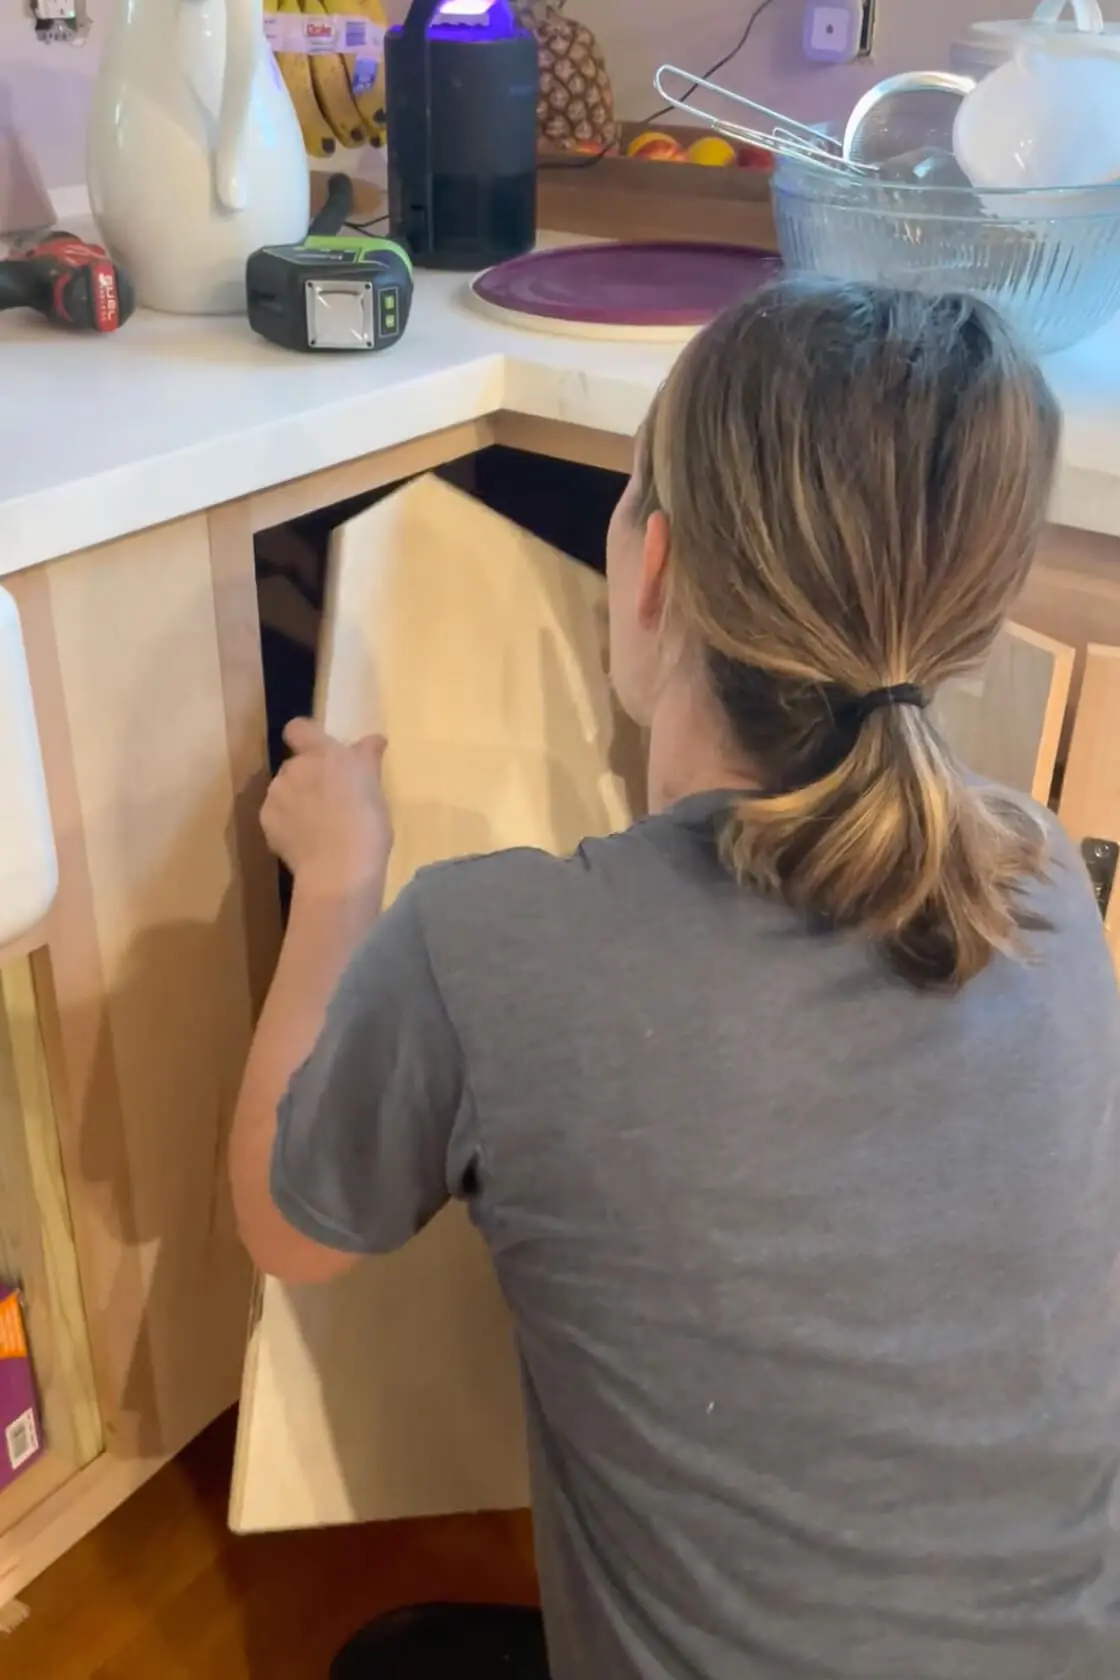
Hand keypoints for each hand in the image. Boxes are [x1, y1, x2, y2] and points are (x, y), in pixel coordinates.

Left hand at [261, 718, 391, 895]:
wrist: (339, 868)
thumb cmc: (367, 823)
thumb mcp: (375, 788)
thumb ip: (368, 759)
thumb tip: (374, 739)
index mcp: (322, 753)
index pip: (298, 728)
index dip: (306, 736)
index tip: (321, 753)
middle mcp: (293, 768)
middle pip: (295, 764)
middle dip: (308, 776)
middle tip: (331, 798)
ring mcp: (276, 795)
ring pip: (284, 790)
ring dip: (296, 799)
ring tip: (318, 824)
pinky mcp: (266, 821)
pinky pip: (276, 815)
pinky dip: (287, 823)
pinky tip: (306, 841)